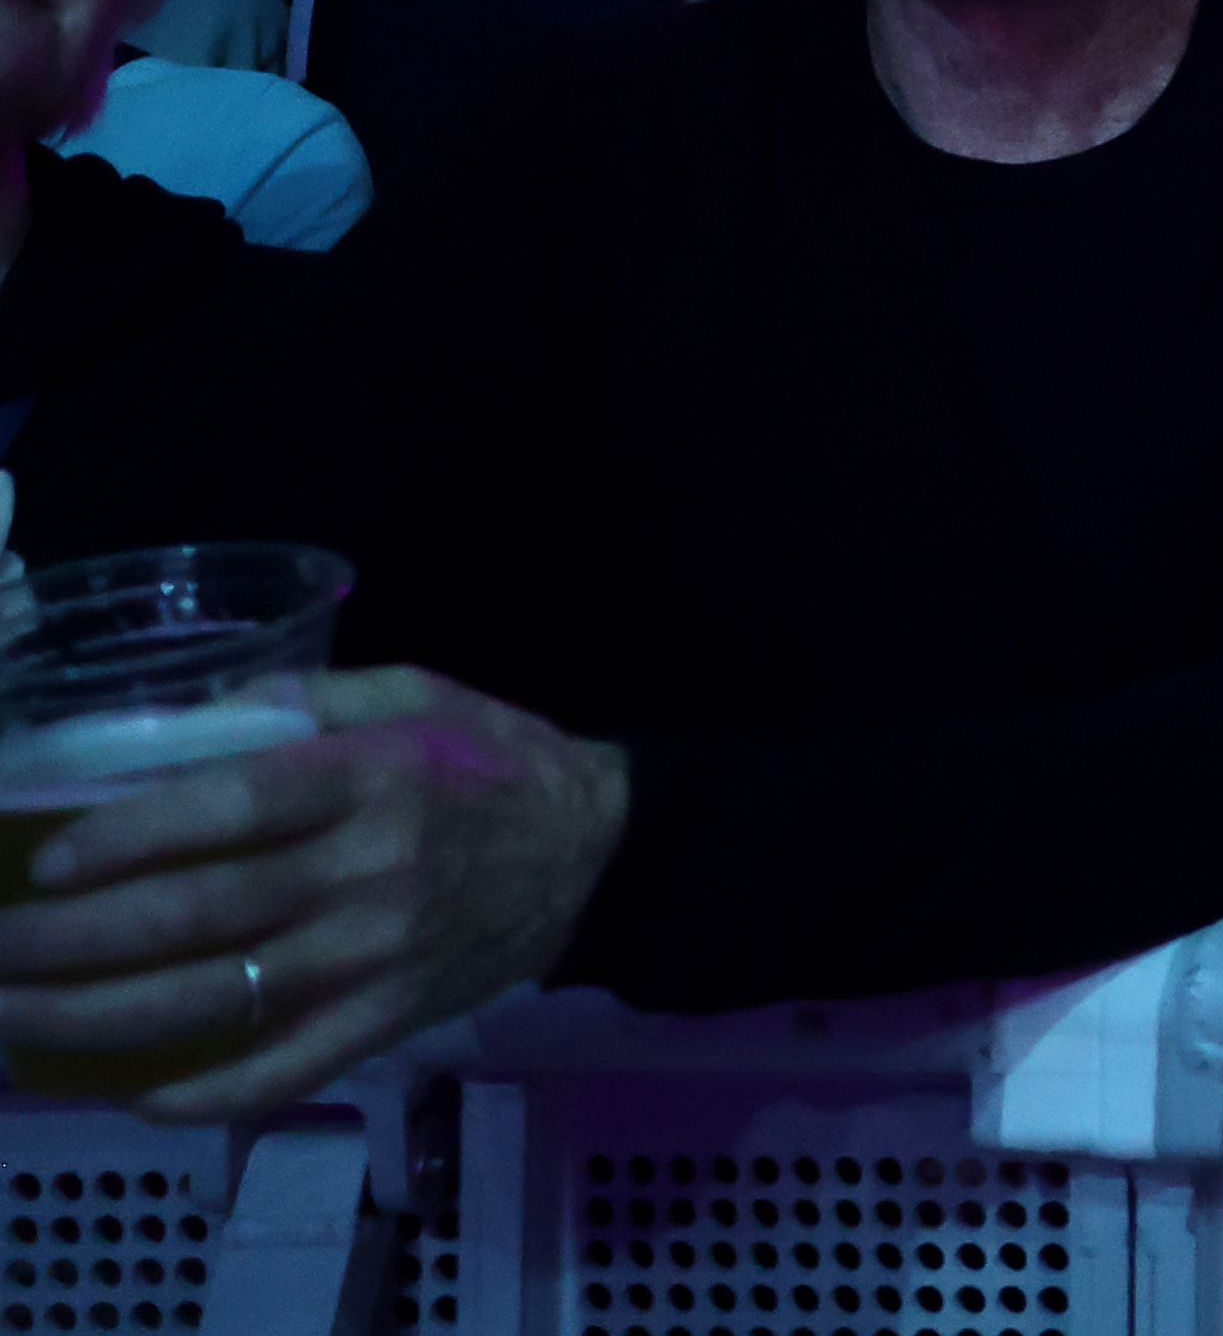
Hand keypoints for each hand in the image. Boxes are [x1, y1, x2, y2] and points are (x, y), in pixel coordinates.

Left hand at [0, 669, 628, 1120]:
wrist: (597, 846)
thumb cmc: (491, 758)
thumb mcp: (415, 692)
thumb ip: (306, 700)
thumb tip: (186, 717)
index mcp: (368, 779)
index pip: (232, 810)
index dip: (131, 837)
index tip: (48, 864)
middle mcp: (366, 872)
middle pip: (198, 917)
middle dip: (73, 942)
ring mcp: (375, 956)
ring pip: (217, 1000)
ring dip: (98, 1020)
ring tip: (16, 1021)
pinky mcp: (389, 1018)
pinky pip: (286, 1070)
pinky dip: (207, 1095)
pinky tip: (133, 1096)